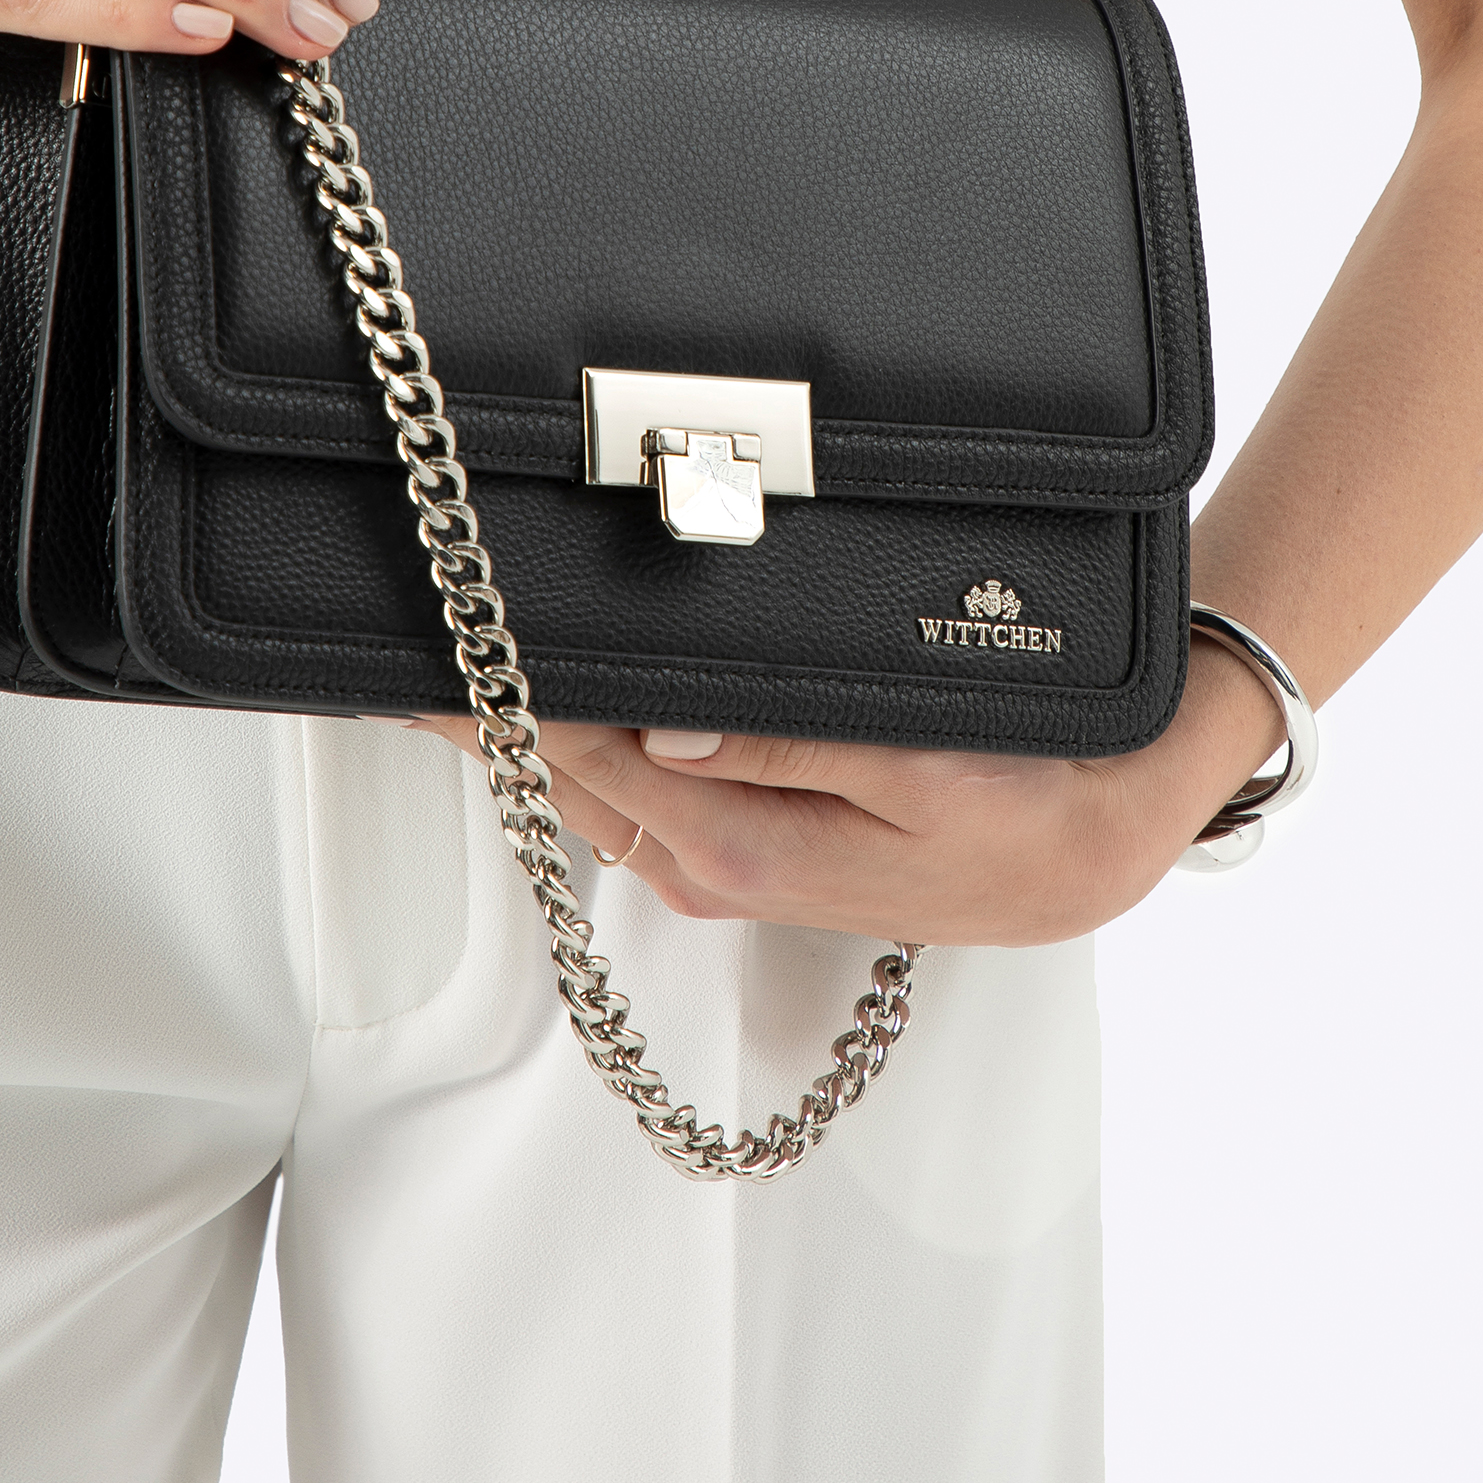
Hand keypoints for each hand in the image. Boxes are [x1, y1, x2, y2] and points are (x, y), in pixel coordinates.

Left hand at [416, 642, 1281, 946]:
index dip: (486, 697)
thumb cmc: (1022, 807)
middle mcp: (706, 859)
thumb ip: (785, 752)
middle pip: (553, 773)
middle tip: (392, 622)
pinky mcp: (743, 840)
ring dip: (515, 723)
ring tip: (443, 647)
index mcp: (732, 842)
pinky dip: (573, 740)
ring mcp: (719, 856)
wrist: (1090, 849)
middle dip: (476, 708)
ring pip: (582, 782)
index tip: (411, 647)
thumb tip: (661, 728)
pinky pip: (626, 788)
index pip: (572, 755)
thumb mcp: (923, 772)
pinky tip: (551, 695)